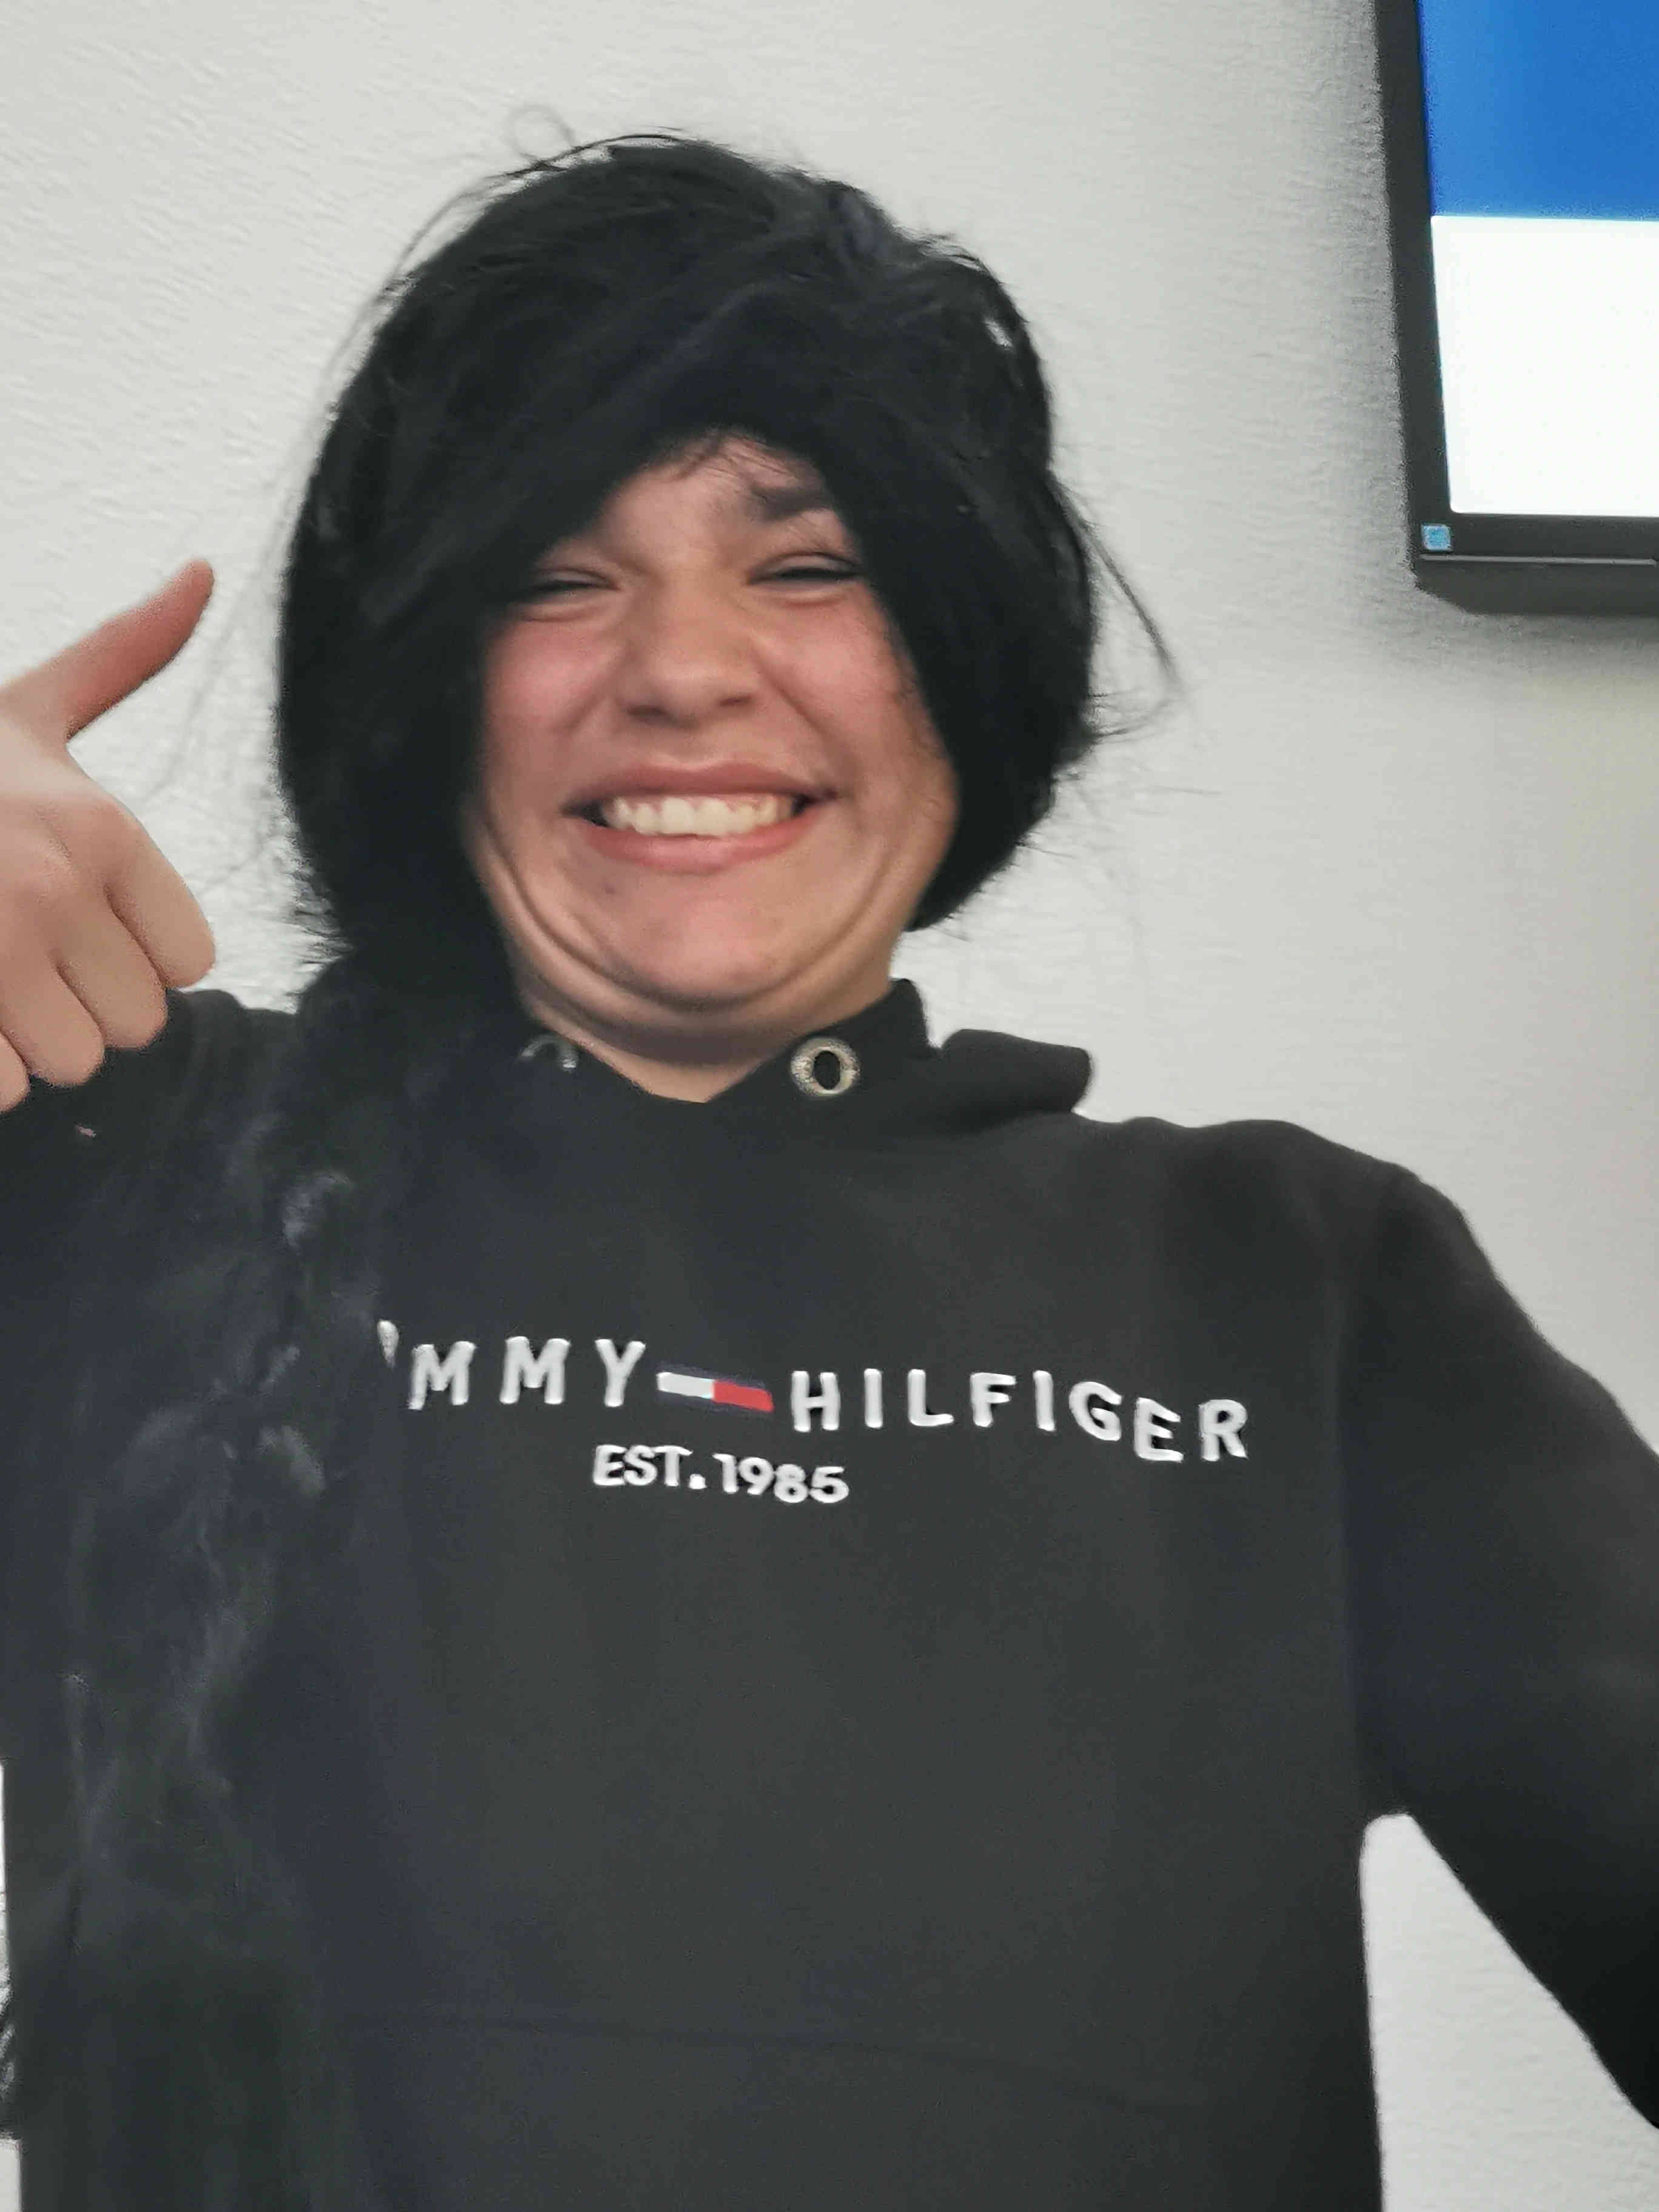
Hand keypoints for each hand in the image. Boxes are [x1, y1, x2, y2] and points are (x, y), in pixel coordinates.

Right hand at [0, 560, 218, 1107]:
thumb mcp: (27, 704)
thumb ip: (123, 654)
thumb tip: (203, 571)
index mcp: (99, 827)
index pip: (188, 962)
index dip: (135, 958)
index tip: (81, 924)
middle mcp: (52, 886)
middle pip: (136, 1026)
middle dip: (82, 1004)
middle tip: (20, 953)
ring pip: (73, 1065)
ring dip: (29, 1042)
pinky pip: (3, 1090)